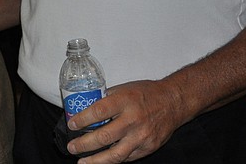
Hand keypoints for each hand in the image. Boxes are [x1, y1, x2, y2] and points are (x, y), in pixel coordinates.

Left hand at [66, 80, 186, 162]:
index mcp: (124, 101)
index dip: (82, 120)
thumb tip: (87, 110)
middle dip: (84, 144)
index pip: (98, 112)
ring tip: (82, 162)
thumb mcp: (124, 89)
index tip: (72, 125)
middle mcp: (133, 119)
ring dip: (96, 160)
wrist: (173, 102)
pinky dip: (113, 160)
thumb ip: (107, 100)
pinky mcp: (148, 147)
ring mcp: (141, 136)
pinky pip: (126, 157)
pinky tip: (102, 160)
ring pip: (115, 154)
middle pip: (104, 136)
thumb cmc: (146, 93)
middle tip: (72, 147)